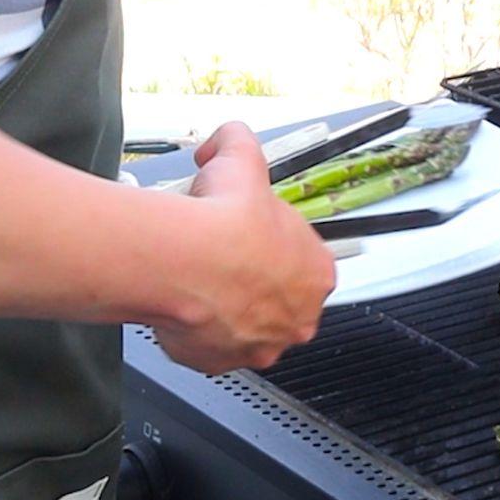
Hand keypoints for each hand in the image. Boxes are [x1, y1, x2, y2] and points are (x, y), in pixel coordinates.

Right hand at [154, 122, 334, 373]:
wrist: (181, 261)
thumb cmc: (223, 221)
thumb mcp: (240, 158)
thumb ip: (239, 142)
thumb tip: (227, 137)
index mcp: (318, 275)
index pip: (302, 261)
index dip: (271, 245)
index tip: (248, 236)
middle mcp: (298, 318)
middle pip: (277, 299)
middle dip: (250, 281)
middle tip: (219, 258)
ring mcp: (261, 346)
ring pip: (243, 325)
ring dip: (223, 306)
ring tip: (196, 280)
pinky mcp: (221, 362)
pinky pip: (208, 345)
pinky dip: (194, 328)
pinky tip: (182, 303)